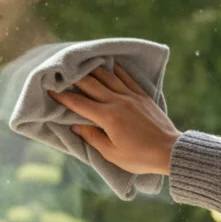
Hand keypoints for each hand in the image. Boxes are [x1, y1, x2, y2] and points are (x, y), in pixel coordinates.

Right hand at [49, 64, 182, 176]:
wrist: (169, 151)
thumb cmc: (139, 157)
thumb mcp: (112, 153)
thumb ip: (92, 137)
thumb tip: (75, 125)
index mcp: (107, 117)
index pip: (79, 104)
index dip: (63, 97)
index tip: (51, 91)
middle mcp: (118, 101)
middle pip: (91, 85)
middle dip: (74, 79)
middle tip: (62, 74)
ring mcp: (131, 96)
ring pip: (108, 77)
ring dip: (93, 70)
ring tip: (81, 66)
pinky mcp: (142, 96)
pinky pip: (126, 78)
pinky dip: (116, 70)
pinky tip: (110, 64)